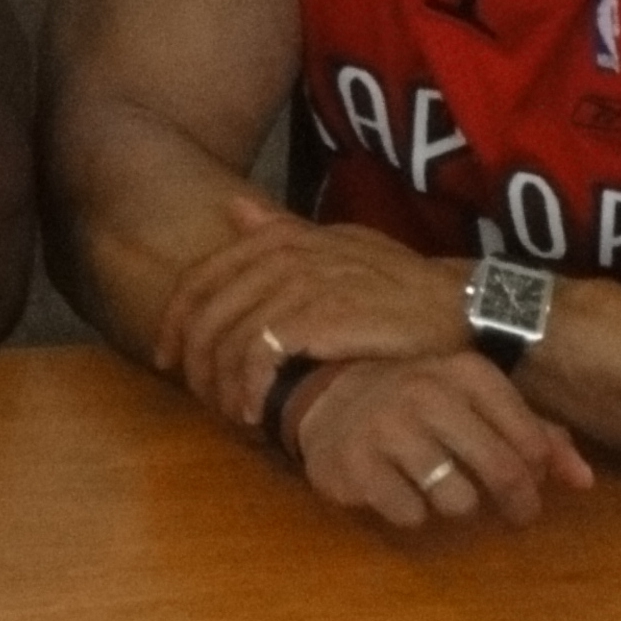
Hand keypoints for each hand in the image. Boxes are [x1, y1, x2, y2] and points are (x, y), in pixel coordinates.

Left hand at [158, 193, 468, 432]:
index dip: (175, 322)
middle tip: (201, 398)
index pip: (201, 279)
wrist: (453, 307)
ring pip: (228, 339)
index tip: (167, 359)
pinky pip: (258, 357)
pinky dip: (249, 388)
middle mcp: (281, 254)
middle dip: (194, 361)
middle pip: (205, 313)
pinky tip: (256, 410)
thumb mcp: (338, 244)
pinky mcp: (316, 318)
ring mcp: (298, 284)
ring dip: (222, 383)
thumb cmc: (394, 284)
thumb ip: (282, 228)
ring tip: (233, 411)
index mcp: (278, 237)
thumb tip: (234, 209)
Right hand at [283, 355, 592, 530]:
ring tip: (445, 490)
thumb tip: (585, 482)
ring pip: (459, 500)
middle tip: (515, 513)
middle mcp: (429, 393)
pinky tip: (403, 492)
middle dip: (517, 503)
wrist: (330, 395)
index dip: (539, 473)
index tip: (531, 482)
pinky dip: (414, 513)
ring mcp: (388, 427)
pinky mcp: (356, 464)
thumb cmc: (422, 403)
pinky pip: (410, 514)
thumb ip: (537, 436)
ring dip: (460, 506)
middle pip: (503, 472)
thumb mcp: (479, 404)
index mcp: (468, 374)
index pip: (530, 441)